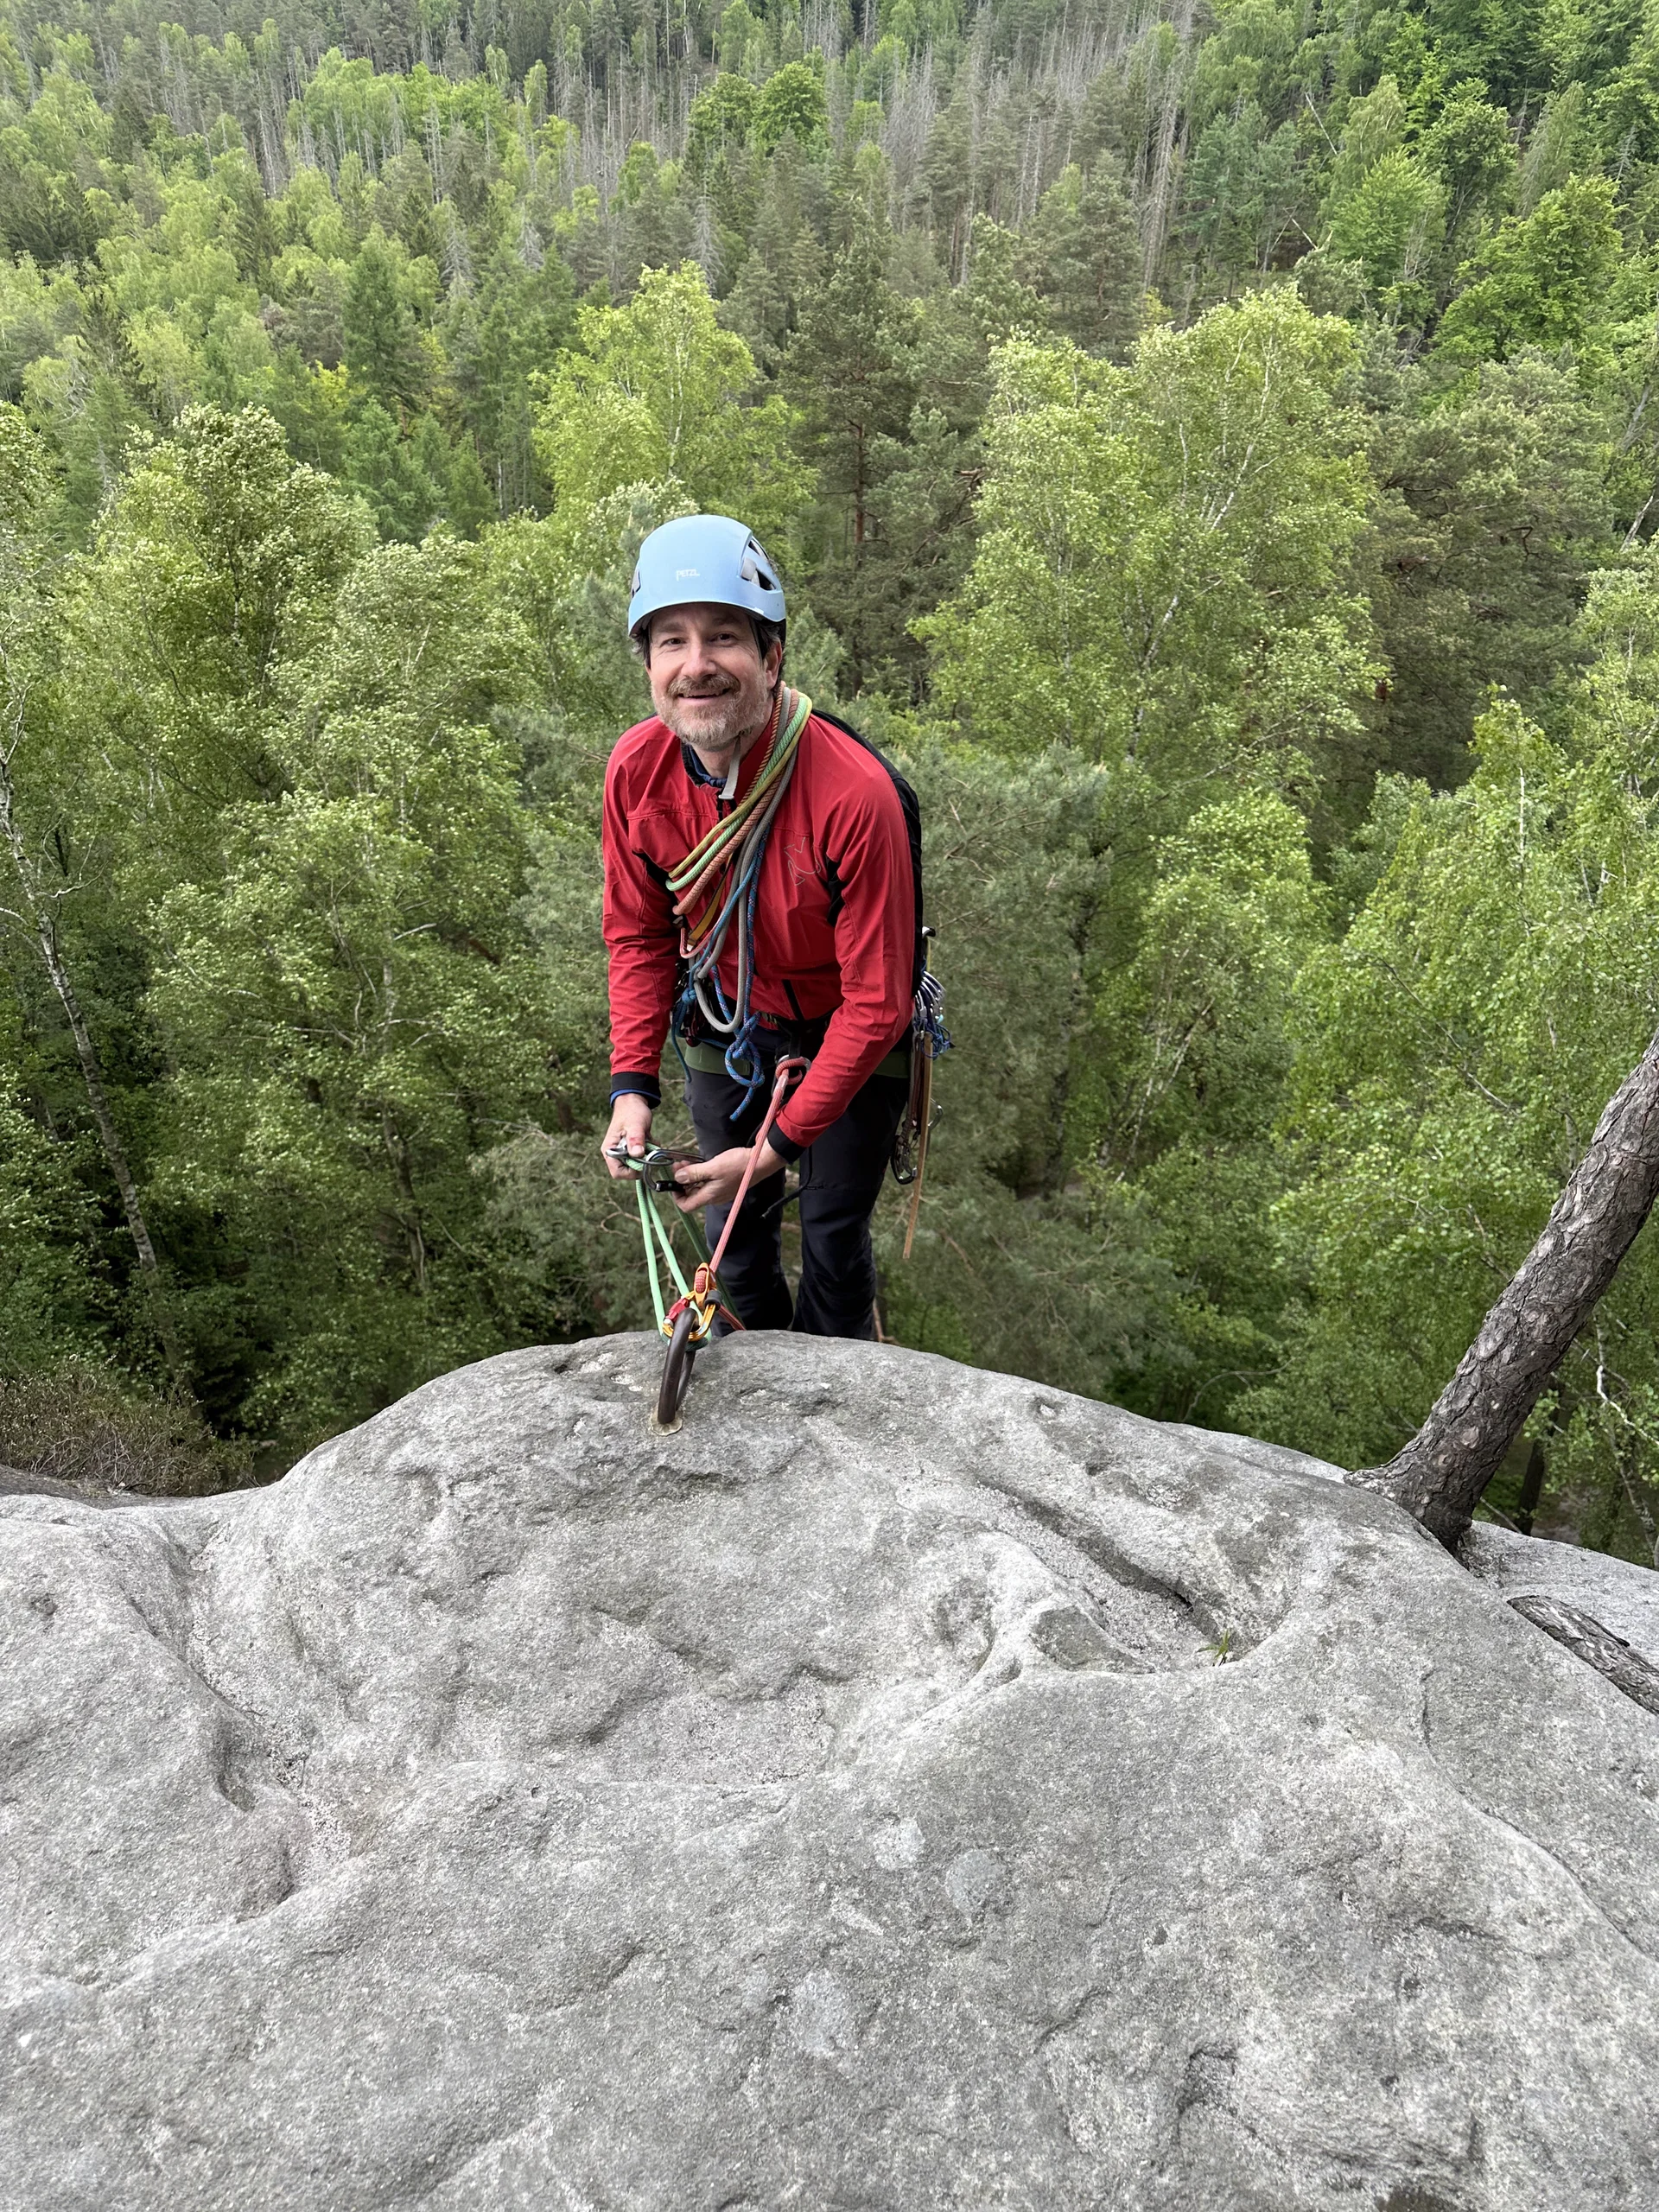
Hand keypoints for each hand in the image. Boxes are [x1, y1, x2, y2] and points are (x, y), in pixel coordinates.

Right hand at [601, 1094, 653, 1177]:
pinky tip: (649, 1140)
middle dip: (641, 1163)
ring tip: (649, 1142)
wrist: (634, 1101)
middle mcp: (614, 1153)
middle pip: (627, 1171)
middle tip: (649, 1150)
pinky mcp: (631, 1149)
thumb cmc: (631, 1111)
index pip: (617, 1172)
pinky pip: (641, 1158)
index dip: (631, 1172)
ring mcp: (623, 1152)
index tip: (643, 1163)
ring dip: (646, 1157)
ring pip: (636, 1165)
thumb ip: (635, 1139)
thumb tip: (637, 1154)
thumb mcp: (635, 1124)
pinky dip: (649, 1152)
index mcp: (609, 1149)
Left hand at [672, 1141, 786, 1212]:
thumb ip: (694, 1173)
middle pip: (691, 1195)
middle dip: (682, 1181)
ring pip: (699, 1188)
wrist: (760, 1163)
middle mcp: (714, 1197)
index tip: (673, 1181)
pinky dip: (701, 1175)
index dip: (676, 1195)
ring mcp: (720, 1191)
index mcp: (710, 1195)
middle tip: (678, 1165)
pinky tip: (700, 1163)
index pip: (686, 1205)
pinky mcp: (725, 1185)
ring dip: (690, 1176)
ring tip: (686, 1161)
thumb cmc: (738, 1165)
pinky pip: (708, 1183)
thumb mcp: (713, 1167)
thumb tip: (677, 1178)